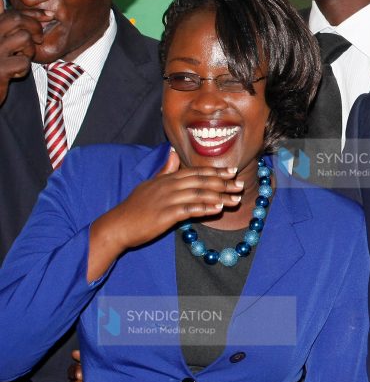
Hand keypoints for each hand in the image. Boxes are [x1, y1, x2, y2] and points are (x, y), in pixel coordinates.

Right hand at [0, 8, 48, 105]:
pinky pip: (23, 62)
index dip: (32, 13)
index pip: (11, 13)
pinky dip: (23, 69)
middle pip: (16, 19)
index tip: (49, 15)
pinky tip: (14, 73)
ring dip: (29, 50)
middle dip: (34, 26)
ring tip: (20, 58)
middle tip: (38, 39)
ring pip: (23, 38)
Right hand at [87, 148, 244, 280]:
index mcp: (166, 179)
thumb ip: (164, 171)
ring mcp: (167, 200)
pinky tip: (217, 209)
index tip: (232, 172)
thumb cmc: (134, 208)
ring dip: (219, 197)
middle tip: (240, 185)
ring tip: (236, 200)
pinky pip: (189, 210)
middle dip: (223, 183)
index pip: (195, 172)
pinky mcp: (165, 215)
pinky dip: (204, 208)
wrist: (117, 226)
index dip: (215, 171)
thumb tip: (173, 154)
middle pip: (201, 181)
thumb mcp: (149, 185)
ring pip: (198, 195)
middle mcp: (168, 186)